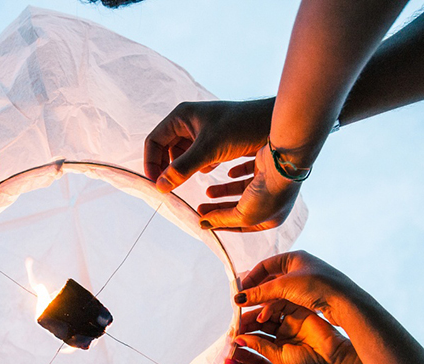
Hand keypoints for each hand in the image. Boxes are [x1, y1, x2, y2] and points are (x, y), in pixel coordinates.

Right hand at [144, 99, 272, 190]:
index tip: (156, 184)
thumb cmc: (241, 128)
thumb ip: (182, 169)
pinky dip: (200, 166)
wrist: (273, 123)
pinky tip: (211, 169)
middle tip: (170, 187)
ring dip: (185, 168)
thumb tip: (160, 187)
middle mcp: (187, 122)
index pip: (154, 141)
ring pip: (182, 155)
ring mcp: (200, 131)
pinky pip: (197, 157)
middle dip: (168, 167)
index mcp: (181, 116)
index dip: (151, 163)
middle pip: (165, 149)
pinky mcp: (213, 141)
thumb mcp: (209, 150)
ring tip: (194, 174)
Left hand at [197, 143, 300, 231]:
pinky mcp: (265, 167)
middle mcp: (272, 202)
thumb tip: (203, 225)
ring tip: (207, 191)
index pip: (241, 227)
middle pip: (239, 208)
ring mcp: (269, 184)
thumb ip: (223, 219)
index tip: (203, 222)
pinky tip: (229, 173)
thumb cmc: (268, 194)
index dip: (221, 225)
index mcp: (271, 219)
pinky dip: (238, 173)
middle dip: (218, 209)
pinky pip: (248, 171)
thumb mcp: (243, 214)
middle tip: (200, 207)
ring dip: (224, 191)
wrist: (283, 164)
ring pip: (241, 190)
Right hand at [234, 251, 363, 326]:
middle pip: (270, 279)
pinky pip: (288, 300)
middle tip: (245, 304)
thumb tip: (238, 298)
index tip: (240, 292)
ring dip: (266, 302)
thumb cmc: (318, 287)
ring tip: (257, 313)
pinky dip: (278, 307)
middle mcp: (300, 267)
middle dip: (257, 292)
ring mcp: (307, 282)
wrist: (347, 303)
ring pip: (279, 291)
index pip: (264, 265)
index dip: (250, 278)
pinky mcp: (312, 296)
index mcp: (294, 257)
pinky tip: (271, 316)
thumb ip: (260, 292)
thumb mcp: (284, 287)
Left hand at [236, 300, 376, 363]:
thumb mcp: (278, 359)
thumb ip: (259, 348)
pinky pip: (280, 305)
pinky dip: (269, 309)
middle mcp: (282, 333)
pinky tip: (261, 316)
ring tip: (242, 319)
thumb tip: (237, 340)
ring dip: (254, 315)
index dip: (242, 337)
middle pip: (258, 324)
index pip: (254, 339)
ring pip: (266, 314)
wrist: (334, 360)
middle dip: (245, 324)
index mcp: (276, 347)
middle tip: (232, 324)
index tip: (228, 337)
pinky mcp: (298, 311)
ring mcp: (290, 321)